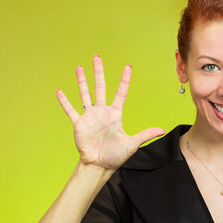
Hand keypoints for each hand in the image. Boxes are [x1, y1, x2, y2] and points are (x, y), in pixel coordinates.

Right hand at [55, 55, 165, 169]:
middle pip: (100, 88)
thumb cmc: (116, 156)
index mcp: (115, 114)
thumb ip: (145, 135)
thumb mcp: (132, 144)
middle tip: (97, 57)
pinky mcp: (79, 124)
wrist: (100, 165)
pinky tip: (59, 91)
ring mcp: (90, 116)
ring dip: (81, 81)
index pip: (121, 93)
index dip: (124, 80)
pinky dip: (65, 101)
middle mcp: (102, 112)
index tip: (127, 67)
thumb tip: (162, 130)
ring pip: (85, 94)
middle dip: (98, 72)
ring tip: (79, 67)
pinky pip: (71, 110)